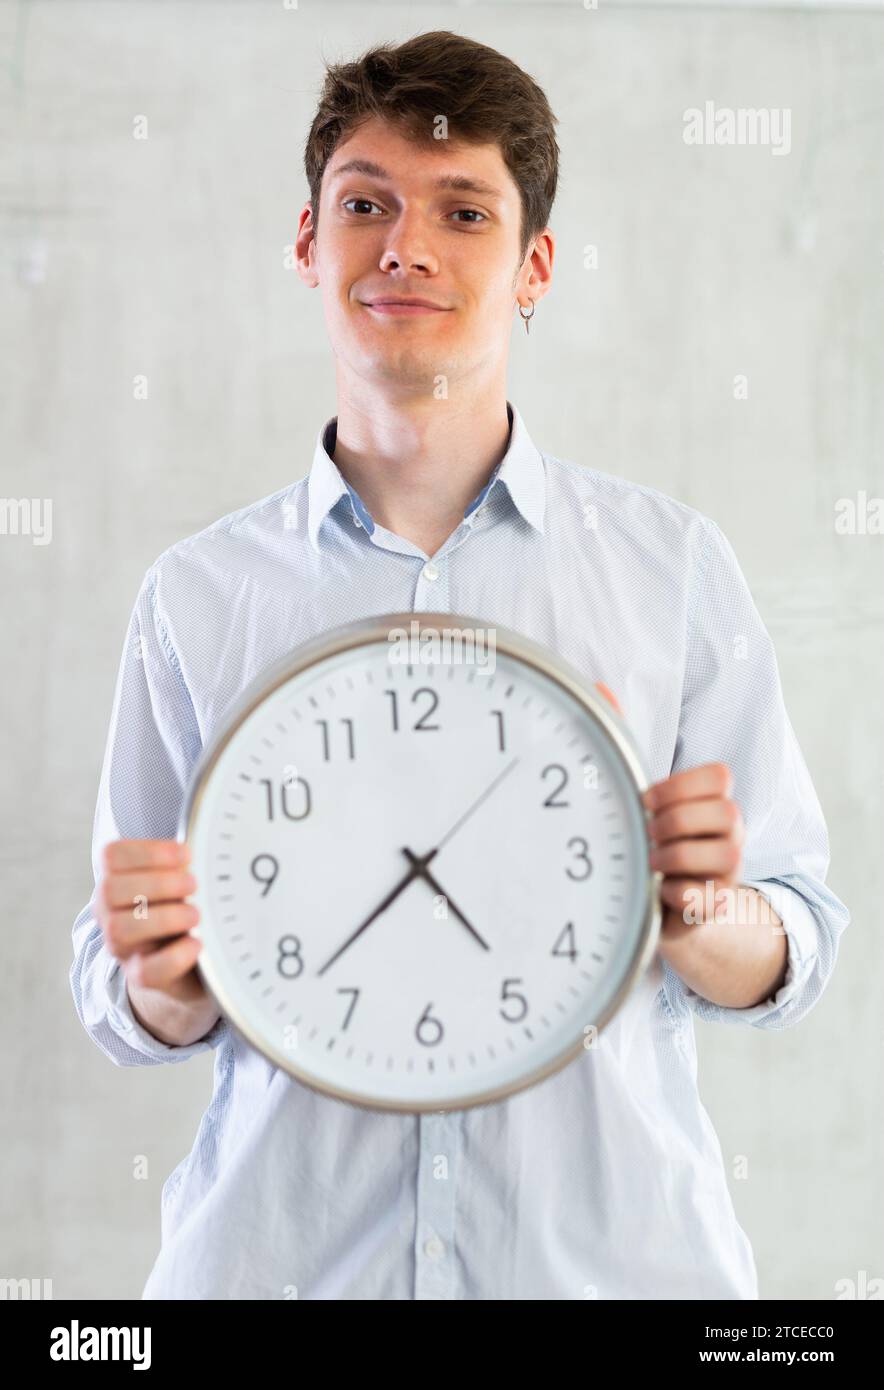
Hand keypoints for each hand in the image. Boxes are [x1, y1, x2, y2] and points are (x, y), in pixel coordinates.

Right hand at [97, 838, 219, 1042]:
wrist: (185, 962)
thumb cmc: (182, 906)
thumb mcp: (180, 880)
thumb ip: (184, 863)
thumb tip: (212, 838)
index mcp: (117, 880)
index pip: (111, 855)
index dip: (148, 851)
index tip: (186, 854)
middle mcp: (110, 912)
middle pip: (109, 889)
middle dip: (157, 882)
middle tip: (193, 884)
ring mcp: (122, 947)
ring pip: (120, 929)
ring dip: (164, 916)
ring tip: (195, 913)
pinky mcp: (141, 976)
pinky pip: (146, 971)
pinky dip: (175, 956)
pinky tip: (197, 944)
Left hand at [591, 687, 745, 951]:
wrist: (662, 908)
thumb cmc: (649, 844)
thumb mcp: (637, 799)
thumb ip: (622, 745)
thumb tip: (599, 688)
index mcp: (712, 802)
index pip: (720, 775)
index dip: (680, 785)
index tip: (645, 799)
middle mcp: (730, 834)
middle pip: (728, 811)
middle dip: (676, 820)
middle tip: (646, 832)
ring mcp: (729, 874)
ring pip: (726, 853)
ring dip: (675, 856)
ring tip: (649, 862)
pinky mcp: (715, 909)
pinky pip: (709, 898)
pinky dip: (678, 893)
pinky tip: (657, 891)